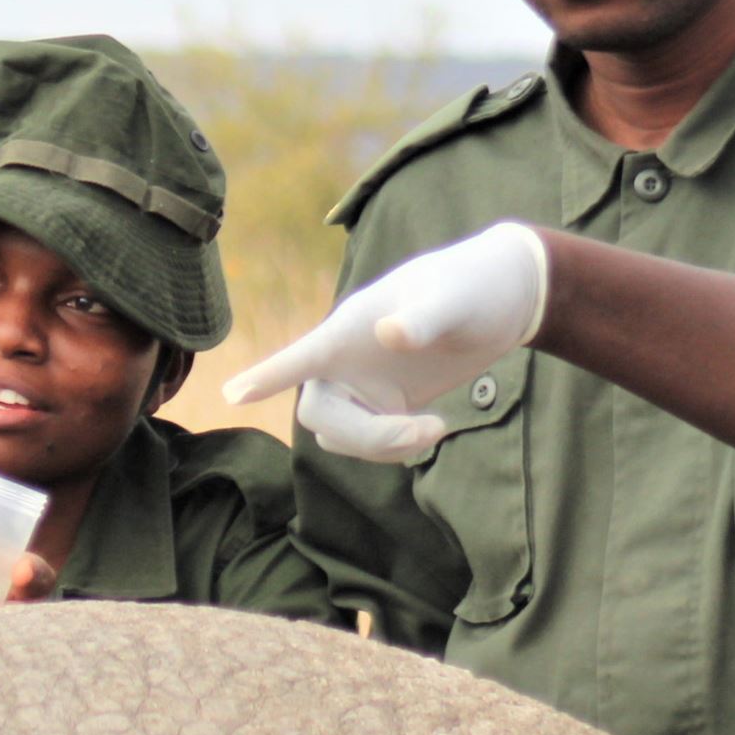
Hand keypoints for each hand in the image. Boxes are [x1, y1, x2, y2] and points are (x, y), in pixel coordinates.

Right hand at [223, 222, 549, 459]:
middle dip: (366, 437)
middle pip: (318, 416)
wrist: (502, 298)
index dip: (266, 376)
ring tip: (437, 428)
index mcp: (348, 328)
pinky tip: (432, 430)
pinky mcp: (384, 403)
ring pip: (340, 436)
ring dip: (384, 447)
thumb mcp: (453, 298)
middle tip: (426, 431)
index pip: (299, 357)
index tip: (232, 395)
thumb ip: (422, 316)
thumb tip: (390, 335)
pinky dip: (396, 449)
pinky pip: (368, 443)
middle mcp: (345, 358)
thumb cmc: (474, 286)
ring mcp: (362, 383)